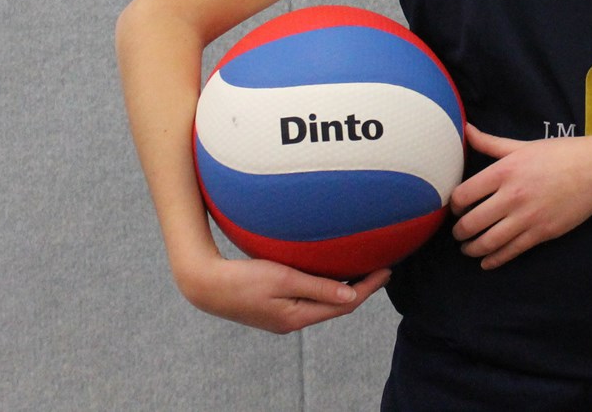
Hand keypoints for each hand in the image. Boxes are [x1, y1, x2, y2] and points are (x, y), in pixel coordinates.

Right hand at [175, 254, 389, 334]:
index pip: (343, 305)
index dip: (368, 288)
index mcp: (297, 317)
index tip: (387, 270)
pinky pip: (308, 299)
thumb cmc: (242, 279)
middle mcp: (293, 321)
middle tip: (382, 270)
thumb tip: (351, 297)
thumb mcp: (283, 279)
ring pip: (322, 303)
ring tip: (362, 271)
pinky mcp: (273, 308)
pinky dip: (324, 288)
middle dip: (361, 289)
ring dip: (342, 289)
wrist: (205, 285)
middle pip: (336, 307)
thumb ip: (318, 287)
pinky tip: (327, 275)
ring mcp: (283, 316)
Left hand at [449, 125, 591, 269]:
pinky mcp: (541, 233)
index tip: (456, 208)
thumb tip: (466, 129)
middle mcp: (512, 196)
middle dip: (459, 232)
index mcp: (504, 171)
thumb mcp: (523, 145)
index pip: (464, 195)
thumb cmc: (560, 154)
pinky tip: (486, 262)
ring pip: (488, 242)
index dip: (454, 205)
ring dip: (472, 249)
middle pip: (472, 222)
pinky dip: (494, 260)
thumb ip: (490, 143)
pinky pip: (510, 251)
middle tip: (458, 233)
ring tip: (467, 248)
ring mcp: (527, 217)